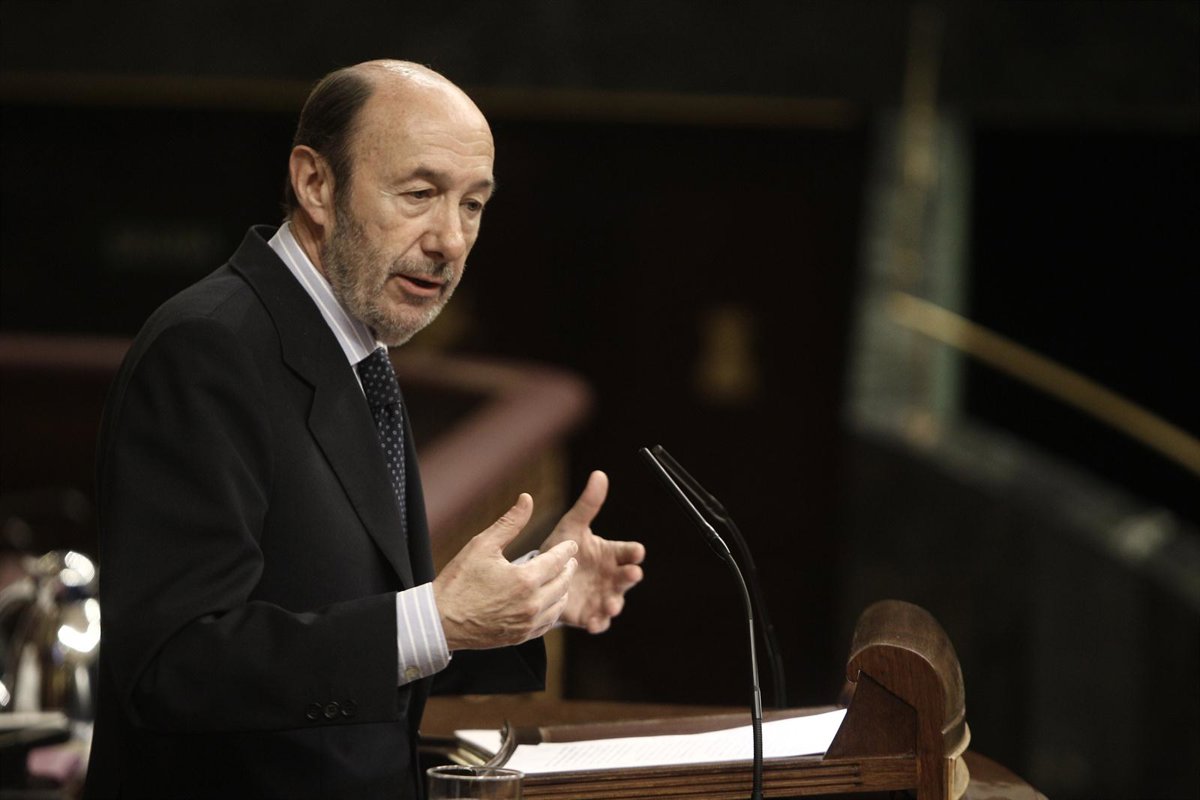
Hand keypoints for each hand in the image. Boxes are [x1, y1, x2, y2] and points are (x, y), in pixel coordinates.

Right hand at [433, 494, 578, 650]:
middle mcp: (531, 604)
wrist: (440, 621)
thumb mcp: (482, 545)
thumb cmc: (458, 580)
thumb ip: (509, 522)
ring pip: (558, 605)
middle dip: (568, 569)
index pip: (557, 561)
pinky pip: (547, 624)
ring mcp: (527, 624)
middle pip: (563, 583)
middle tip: (569, 560)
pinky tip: (549, 602)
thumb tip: (527, 499)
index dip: (566, 550)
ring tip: (561, 579)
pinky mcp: (520, 637)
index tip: (571, 544)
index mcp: (525, 580)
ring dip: (563, 590)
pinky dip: (552, 610)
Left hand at [540, 471, 645, 632]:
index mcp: (611, 554)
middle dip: (630, 575)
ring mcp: (602, 596)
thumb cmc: (563, 549)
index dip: (634, 552)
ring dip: (615, 603)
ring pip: (615, 601)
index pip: (628, 551)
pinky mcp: (589, 614)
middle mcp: (611, 576)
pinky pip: (598, 621)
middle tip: (633, 573)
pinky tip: (594, 623)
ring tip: (612, 605)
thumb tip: (599, 474)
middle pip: (627, 577)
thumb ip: (587, 504)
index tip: (636, 551)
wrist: (542, 577)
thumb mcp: (572, 525)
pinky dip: (598, 623)